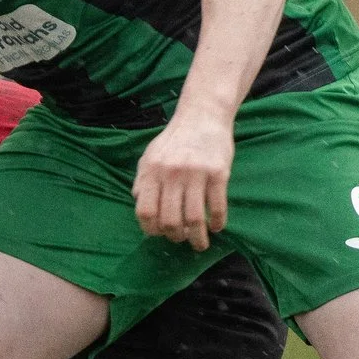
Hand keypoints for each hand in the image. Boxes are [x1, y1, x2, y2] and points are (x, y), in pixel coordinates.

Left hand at [133, 110, 233, 249]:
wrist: (202, 114)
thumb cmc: (176, 139)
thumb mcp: (151, 156)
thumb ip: (143, 181)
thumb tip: (140, 206)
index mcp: (152, 172)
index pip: (145, 211)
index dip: (151, 229)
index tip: (160, 234)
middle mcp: (171, 174)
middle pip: (170, 220)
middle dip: (175, 237)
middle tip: (181, 238)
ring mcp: (196, 174)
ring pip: (195, 219)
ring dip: (197, 238)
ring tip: (200, 244)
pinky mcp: (218, 173)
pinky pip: (217, 207)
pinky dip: (217, 223)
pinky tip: (217, 226)